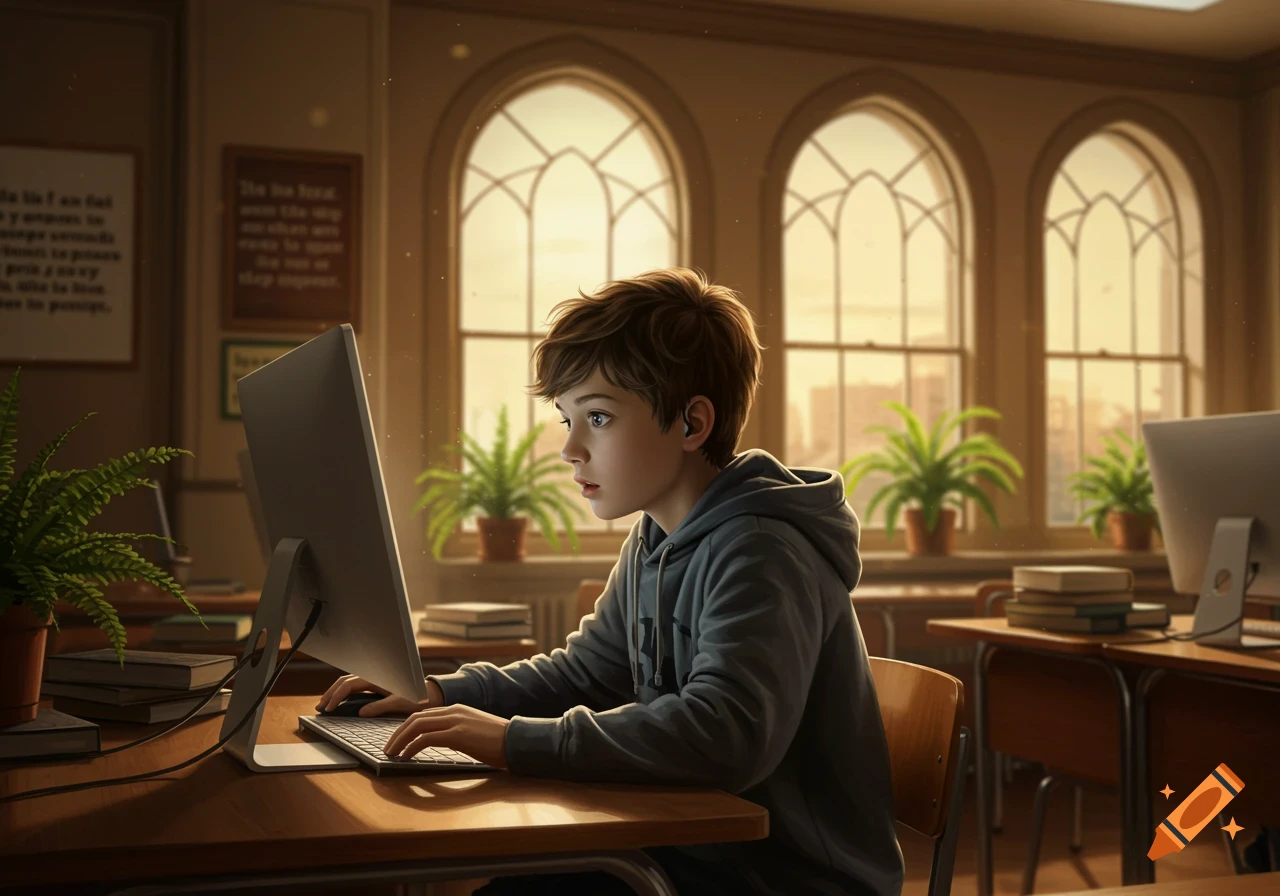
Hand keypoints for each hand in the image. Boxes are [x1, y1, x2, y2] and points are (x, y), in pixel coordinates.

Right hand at [316, 674, 443, 716]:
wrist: (430, 692)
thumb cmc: (416, 696)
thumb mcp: (399, 702)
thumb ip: (380, 706)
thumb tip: (361, 711)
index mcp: (376, 677)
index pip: (348, 684)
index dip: (336, 696)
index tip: (328, 709)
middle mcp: (373, 676)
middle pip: (344, 681)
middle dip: (330, 693)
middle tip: (320, 708)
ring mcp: (374, 679)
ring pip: (348, 682)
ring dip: (336, 692)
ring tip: (326, 705)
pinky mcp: (376, 685)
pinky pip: (355, 686)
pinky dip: (344, 693)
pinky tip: (340, 701)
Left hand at [382, 704, 510, 769]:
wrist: (517, 741)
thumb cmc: (499, 742)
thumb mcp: (474, 732)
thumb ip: (457, 732)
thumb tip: (441, 742)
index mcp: (457, 709)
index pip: (424, 714)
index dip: (407, 727)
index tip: (398, 740)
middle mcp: (454, 711)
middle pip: (415, 717)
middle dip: (398, 732)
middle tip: (388, 747)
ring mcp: (455, 721)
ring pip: (416, 725)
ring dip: (400, 740)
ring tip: (392, 753)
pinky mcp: (457, 734)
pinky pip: (425, 739)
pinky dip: (412, 747)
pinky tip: (406, 757)